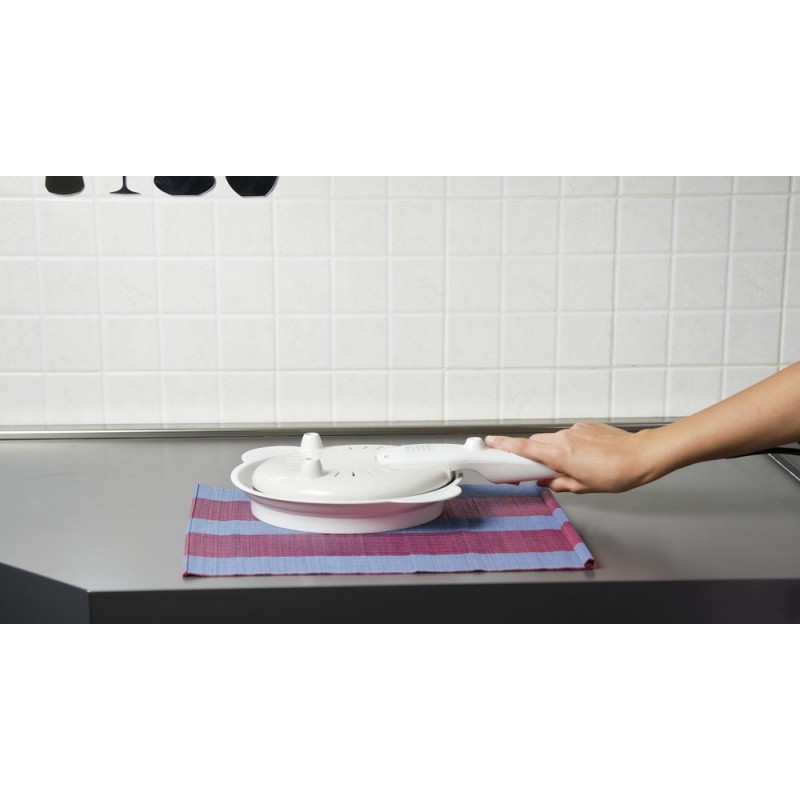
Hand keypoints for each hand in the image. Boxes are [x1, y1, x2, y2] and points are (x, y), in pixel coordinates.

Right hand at [486, 422, 662, 493]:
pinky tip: (587, 457)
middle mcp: (563, 438)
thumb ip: (559, 483)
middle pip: (536, 442)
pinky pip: (569, 435)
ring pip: (553, 439)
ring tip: (573, 466)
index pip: (523, 448)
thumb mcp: (583, 487)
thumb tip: (546, 482)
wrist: (642, 455)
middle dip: (533, 454)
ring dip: (554, 451)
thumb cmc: (616, 473)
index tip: (490, 443)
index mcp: (559, 455)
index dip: (504, 446)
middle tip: (538, 469)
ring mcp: (575, 430)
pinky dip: (570, 445)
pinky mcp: (586, 426)